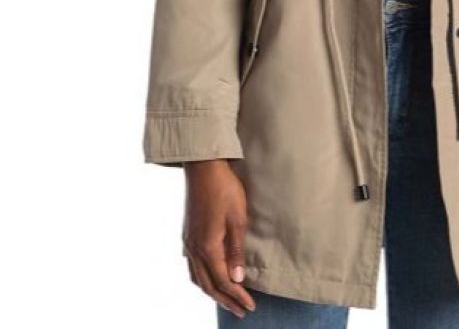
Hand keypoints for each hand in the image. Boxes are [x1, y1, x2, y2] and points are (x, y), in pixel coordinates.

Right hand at [183, 160, 255, 317]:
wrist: (203, 169)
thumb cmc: (224, 189)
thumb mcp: (238, 218)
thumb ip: (236, 250)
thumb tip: (237, 278)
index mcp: (207, 247)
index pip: (223, 281)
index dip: (237, 296)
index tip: (250, 306)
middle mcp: (194, 249)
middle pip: (208, 285)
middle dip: (225, 300)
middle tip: (241, 311)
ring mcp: (188, 242)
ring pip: (197, 278)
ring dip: (212, 292)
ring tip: (226, 299)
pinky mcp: (187, 234)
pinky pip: (191, 266)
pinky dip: (201, 278)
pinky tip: (207, 277)